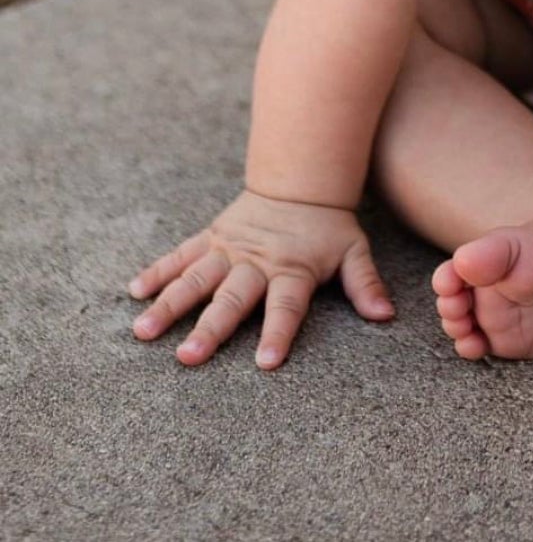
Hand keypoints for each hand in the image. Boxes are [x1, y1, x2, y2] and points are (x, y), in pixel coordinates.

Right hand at [128, 189, 393, 368]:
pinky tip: (135, 292)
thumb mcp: (353, 251)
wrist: (300, 180)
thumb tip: (386, 315)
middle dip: (210, 328)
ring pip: (196, 278)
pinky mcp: (211, 237)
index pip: (286, 306)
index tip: (266, 363)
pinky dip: (158, 271)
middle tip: (186, 357)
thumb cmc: (328, 227)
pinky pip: (181, 255)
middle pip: (232, 298)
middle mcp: (256, 261)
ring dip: (170, 303)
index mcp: (292, 269)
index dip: (279, 333)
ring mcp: (229, 249)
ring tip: (143, 330)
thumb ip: (365, 283)